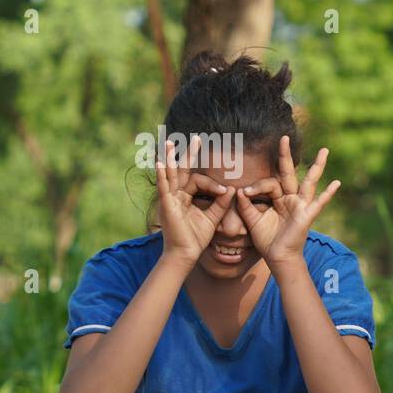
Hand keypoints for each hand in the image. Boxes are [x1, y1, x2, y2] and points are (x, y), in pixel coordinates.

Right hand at [156, 136, 234, 265]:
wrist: (186, 254)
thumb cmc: (196, 238)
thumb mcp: (213, 217)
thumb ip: (221, 203)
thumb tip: (231, 189)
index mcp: (186, 197)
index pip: (198, 181)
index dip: (213, 185)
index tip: (224, 192)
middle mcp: (176, 195)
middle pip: (181, 170)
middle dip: (187, 154)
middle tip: (195, 138)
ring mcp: (169, 199)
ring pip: (170, 174)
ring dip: (170, 158)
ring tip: (170, 142)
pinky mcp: (166, 206)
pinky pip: (163, 188)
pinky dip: (162, 175)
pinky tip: (160, 163)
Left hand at [235, 136, 340, 267]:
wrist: (277, 258)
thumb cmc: (267, 240)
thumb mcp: (252, 220)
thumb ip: (246, 205)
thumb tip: (239, 190)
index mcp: (278, 199)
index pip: (269, 183)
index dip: (256, 186)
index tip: (245, 193)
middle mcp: (291, 199)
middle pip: (289, 173)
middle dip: (286, 156)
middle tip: (284, 137)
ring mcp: (301, 206)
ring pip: (309, 182)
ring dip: (317, 166)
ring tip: (324, 151)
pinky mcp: (307, 215)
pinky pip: (318, 203)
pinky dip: (328, 194)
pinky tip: (336, 183)